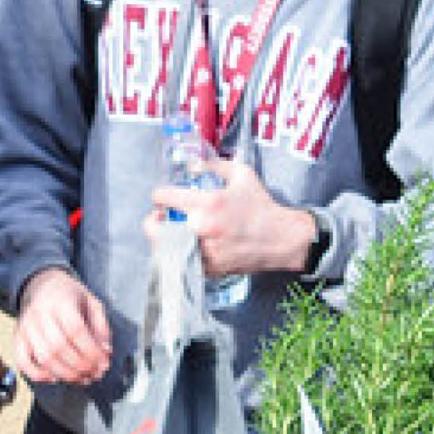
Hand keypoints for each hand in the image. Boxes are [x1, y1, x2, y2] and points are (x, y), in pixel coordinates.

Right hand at [14, 268, 110, 385]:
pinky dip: (38, 375)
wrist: (40, 285)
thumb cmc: (69, 296)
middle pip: (59, 348)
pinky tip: (55, 378)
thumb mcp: (92, 303)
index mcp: (61, 302)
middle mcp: (40, 314)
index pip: (76, 331)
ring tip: (81, 379)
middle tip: (94, 374)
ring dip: (65, 374)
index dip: (91, 351)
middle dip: (80, 366)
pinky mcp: (17, 338)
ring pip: (43, 358)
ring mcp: (26, 327)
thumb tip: (105, 353)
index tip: (104, 363)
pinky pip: (23, 362)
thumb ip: (101, 327)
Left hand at [151, 154, 315, 275]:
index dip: (159, 196)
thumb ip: (214, 165)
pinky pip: (181, 262)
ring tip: (173, 232)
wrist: (280, 238)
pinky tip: (186, 246)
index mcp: (208, 203)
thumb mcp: (242, 175)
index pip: (163, 198)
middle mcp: (202, 228)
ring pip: (164, 248)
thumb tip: (191, 165)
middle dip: (155, 221)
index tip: (162, 198)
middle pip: (153, 228)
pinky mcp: (208, 267)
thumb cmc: (261, 206)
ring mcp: (204, 251)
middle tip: (162, 218)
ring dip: (165, 238)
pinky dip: (179, 254)